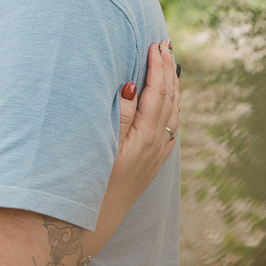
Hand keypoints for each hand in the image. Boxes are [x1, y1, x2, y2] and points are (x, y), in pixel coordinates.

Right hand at [83, 40, 179, 257]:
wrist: (94, 221)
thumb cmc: (92, 181)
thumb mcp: (104, 144)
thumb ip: (119, 114)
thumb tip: (132, 86)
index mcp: (147, 136)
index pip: (158, 92)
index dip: (157, 66)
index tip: (156, 44)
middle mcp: (158, 145)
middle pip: (170, 99)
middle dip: (168, 70)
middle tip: (165, 46)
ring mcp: (157, 155)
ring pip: (172, 112)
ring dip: (171, 86)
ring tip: (168, 66)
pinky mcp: (153, 163)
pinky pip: (169, 126)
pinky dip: (169, 106)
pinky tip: (164, 102)